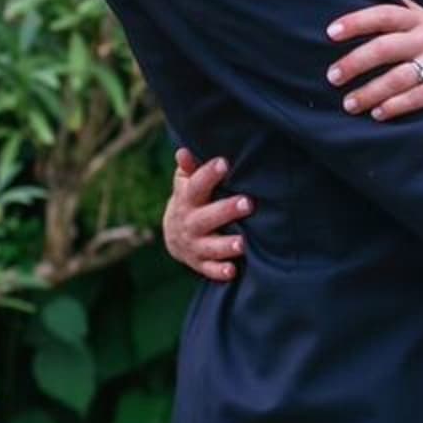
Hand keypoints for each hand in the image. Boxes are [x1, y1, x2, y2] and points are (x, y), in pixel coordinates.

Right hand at [163, 148, 250, 281]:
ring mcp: (194, 245)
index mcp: (186, 200)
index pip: (196, 186)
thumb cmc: (190, 200)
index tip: (224, 163)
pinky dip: (220, 271)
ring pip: (209, 246)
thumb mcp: (185, 184)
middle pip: (206, 217)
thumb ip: (188, 169)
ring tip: (242, 243)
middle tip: (247, 203)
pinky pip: (209, 269)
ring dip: (226, 245)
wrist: (174, 235)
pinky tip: (233, 270)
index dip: (208, 174)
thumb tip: (184, 151)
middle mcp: (189, 224)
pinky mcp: (200, 263)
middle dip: (226, 211)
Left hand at [326, 0, 422, 121]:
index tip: (330, 32)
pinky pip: (419, 97)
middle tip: (332, 76)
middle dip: (355, 62)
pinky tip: (378, 114)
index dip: (357, 21)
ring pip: (398, 77)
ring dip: (370, 91)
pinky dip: (396, 107)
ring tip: (349, 104)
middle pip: (386, 47)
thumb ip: (413, 11)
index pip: (385, 14)